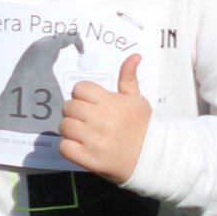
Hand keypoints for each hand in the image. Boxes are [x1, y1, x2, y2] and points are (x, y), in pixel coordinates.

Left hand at [60, 53, 151, 183]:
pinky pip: (64, 147)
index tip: (91, 103)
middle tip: (86, 119)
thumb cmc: (142, 126)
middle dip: (75, 111)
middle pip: (69, 106)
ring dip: (71, 129)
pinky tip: (81, 146)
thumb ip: (128, 78)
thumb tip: (134, 56)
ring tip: (83, 133)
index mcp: (110, 103)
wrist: (152, 157)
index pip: (80, 89)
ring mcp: (94, 141)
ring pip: (64, 126)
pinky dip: (69, 147)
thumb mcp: (136, 99)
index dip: (83, 95)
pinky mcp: (90, 159)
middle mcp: (101, 120)